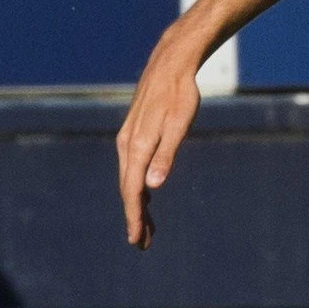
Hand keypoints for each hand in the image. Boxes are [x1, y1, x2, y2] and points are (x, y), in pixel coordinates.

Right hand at [116, 29, 209, 248]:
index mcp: (137, 146)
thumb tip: (153, 186)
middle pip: (128, 189)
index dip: (134, 216)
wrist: (170, 64)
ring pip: (129, 178)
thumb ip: (167, 155)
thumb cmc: (181, 93)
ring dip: (137, 204)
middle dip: (135, 216)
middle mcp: (127, 145)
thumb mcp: (179, 124)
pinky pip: (132, 167)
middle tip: (142, 243)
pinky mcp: (134, 134)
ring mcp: (128, 139)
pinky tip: (146, 194)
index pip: (132, 190)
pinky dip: (138, 185)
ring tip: (145, 227)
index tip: (137, 239)